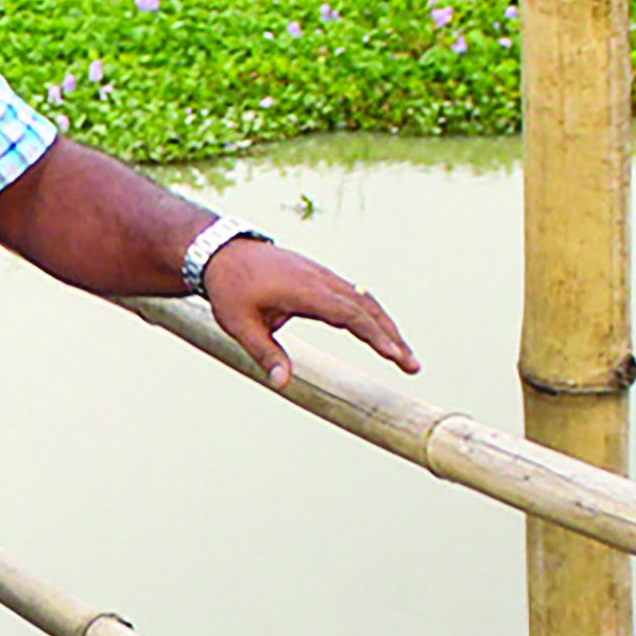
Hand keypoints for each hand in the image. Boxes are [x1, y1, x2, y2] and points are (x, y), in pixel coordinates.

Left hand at [204, 239, 416, 393]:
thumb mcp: (239, 325)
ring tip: (403, 355)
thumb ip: (264, 353)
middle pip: (367, 307)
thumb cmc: (230, 289)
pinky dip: (372, 315)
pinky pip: (354, 295)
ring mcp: (323, 276)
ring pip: (365, 300)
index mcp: (304, 291)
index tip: (394, 355)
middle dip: (392, 336)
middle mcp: (320, 280)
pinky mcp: (321, 277)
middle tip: (412, 366)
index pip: (349, 314)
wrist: (222, 252)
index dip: (374, 335)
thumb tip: (283, 384)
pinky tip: (381, 333)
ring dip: (386, 327)